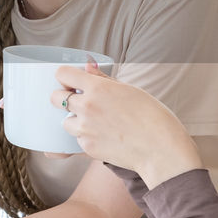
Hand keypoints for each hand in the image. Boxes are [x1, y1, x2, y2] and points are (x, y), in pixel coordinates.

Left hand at [52, 60, 201, 189]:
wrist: (161, 150)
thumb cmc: (153, 117)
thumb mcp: (130, 90)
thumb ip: (104, 79)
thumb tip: (87, 67)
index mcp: (98, 88)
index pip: (63, 74)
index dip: (66, 76)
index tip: (71, 81)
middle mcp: (87, 107)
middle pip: (55, 98)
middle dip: (63, 98)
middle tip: (78, 101)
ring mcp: (85, 129)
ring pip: (65, 122)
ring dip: (75, 120)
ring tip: (96, 123)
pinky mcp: (88, 148)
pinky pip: (78, 140)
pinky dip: (86, 138)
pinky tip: (105, 137)